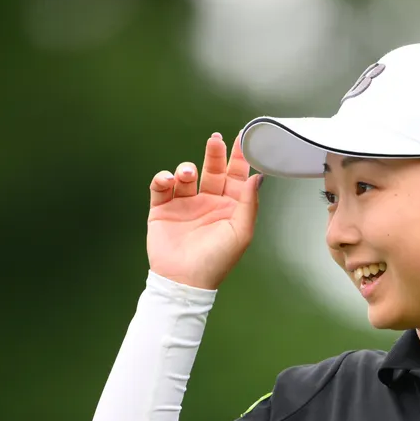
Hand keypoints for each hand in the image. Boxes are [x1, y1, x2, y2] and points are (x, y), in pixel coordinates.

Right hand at [147, 132, 263, 289]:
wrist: (184, 280)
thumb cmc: (216, 260)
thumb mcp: (240, 232)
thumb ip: (249, 203)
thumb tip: (258, 177)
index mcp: (229, 208)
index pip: (236, 177)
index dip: (239, 158)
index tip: (243, 139)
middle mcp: (208, 203)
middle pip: (212, 170)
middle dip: (214, 154)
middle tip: (215, 140)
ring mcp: (185, 204)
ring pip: (185, 175)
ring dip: (186, 169)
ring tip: (188, 175)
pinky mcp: (162, 209)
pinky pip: (161, 186)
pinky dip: (163, 178)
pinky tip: (168, 181)